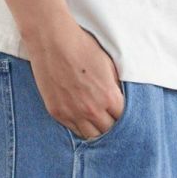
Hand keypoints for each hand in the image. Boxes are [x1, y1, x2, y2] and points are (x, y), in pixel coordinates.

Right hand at [25, 20, 123, 140]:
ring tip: (97, 124)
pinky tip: (83, 121)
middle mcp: (92, 109)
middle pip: (108, 131)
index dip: (123, 117)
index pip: (123, 119)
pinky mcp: (57, 112)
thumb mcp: (108, 64)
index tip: (121, 114)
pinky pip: (73, 130)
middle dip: (111, 125)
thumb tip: (119, 97)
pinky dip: (80, 128)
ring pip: (91, 136)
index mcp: (109, 96)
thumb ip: (115, 85)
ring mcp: (73, 113)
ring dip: (96, 131)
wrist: (53, 41)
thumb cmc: (82, 47)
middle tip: (110, 121)